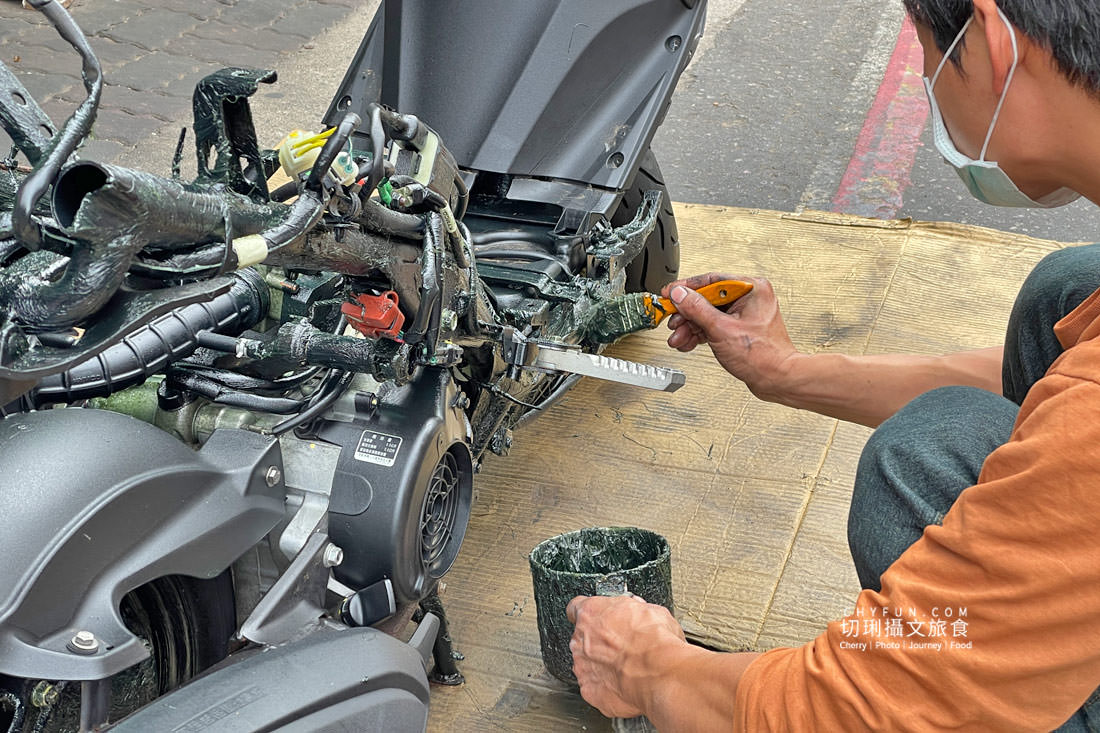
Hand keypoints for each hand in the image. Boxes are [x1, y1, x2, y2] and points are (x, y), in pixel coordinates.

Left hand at [566, 595, 686, 718]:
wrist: (659, 671)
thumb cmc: (654, 640)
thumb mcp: (650, 610)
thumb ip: (633, 610)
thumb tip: (640, 613)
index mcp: (591, 613)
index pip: (575, 608)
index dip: (590, 615)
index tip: (597, 619)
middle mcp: (580, 639)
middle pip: (582, 638)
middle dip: (599, 642)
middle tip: (621, 647)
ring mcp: (582, 666)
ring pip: (586, 663)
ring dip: (601, 665)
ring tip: (625, 668)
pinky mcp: (589, 690)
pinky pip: (593, 686)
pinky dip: (606, 686)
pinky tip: (624, 683)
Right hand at [660, 273, 799, 400]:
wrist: (777, 379)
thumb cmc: (763, 356)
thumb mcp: (721, 329)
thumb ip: (697, 309)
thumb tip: (680, 294)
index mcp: (751, 288)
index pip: (711, 280)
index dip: (686, 288)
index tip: (669, 293)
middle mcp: (749, 297)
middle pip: (707, 298)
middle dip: (686, 314)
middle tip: (672, 320)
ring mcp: (745, 313)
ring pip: (708, 314)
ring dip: (690, 326)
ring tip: (678, 337)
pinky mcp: (740, 327)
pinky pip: (715, 325)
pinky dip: (700, 333)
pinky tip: (688, 341)